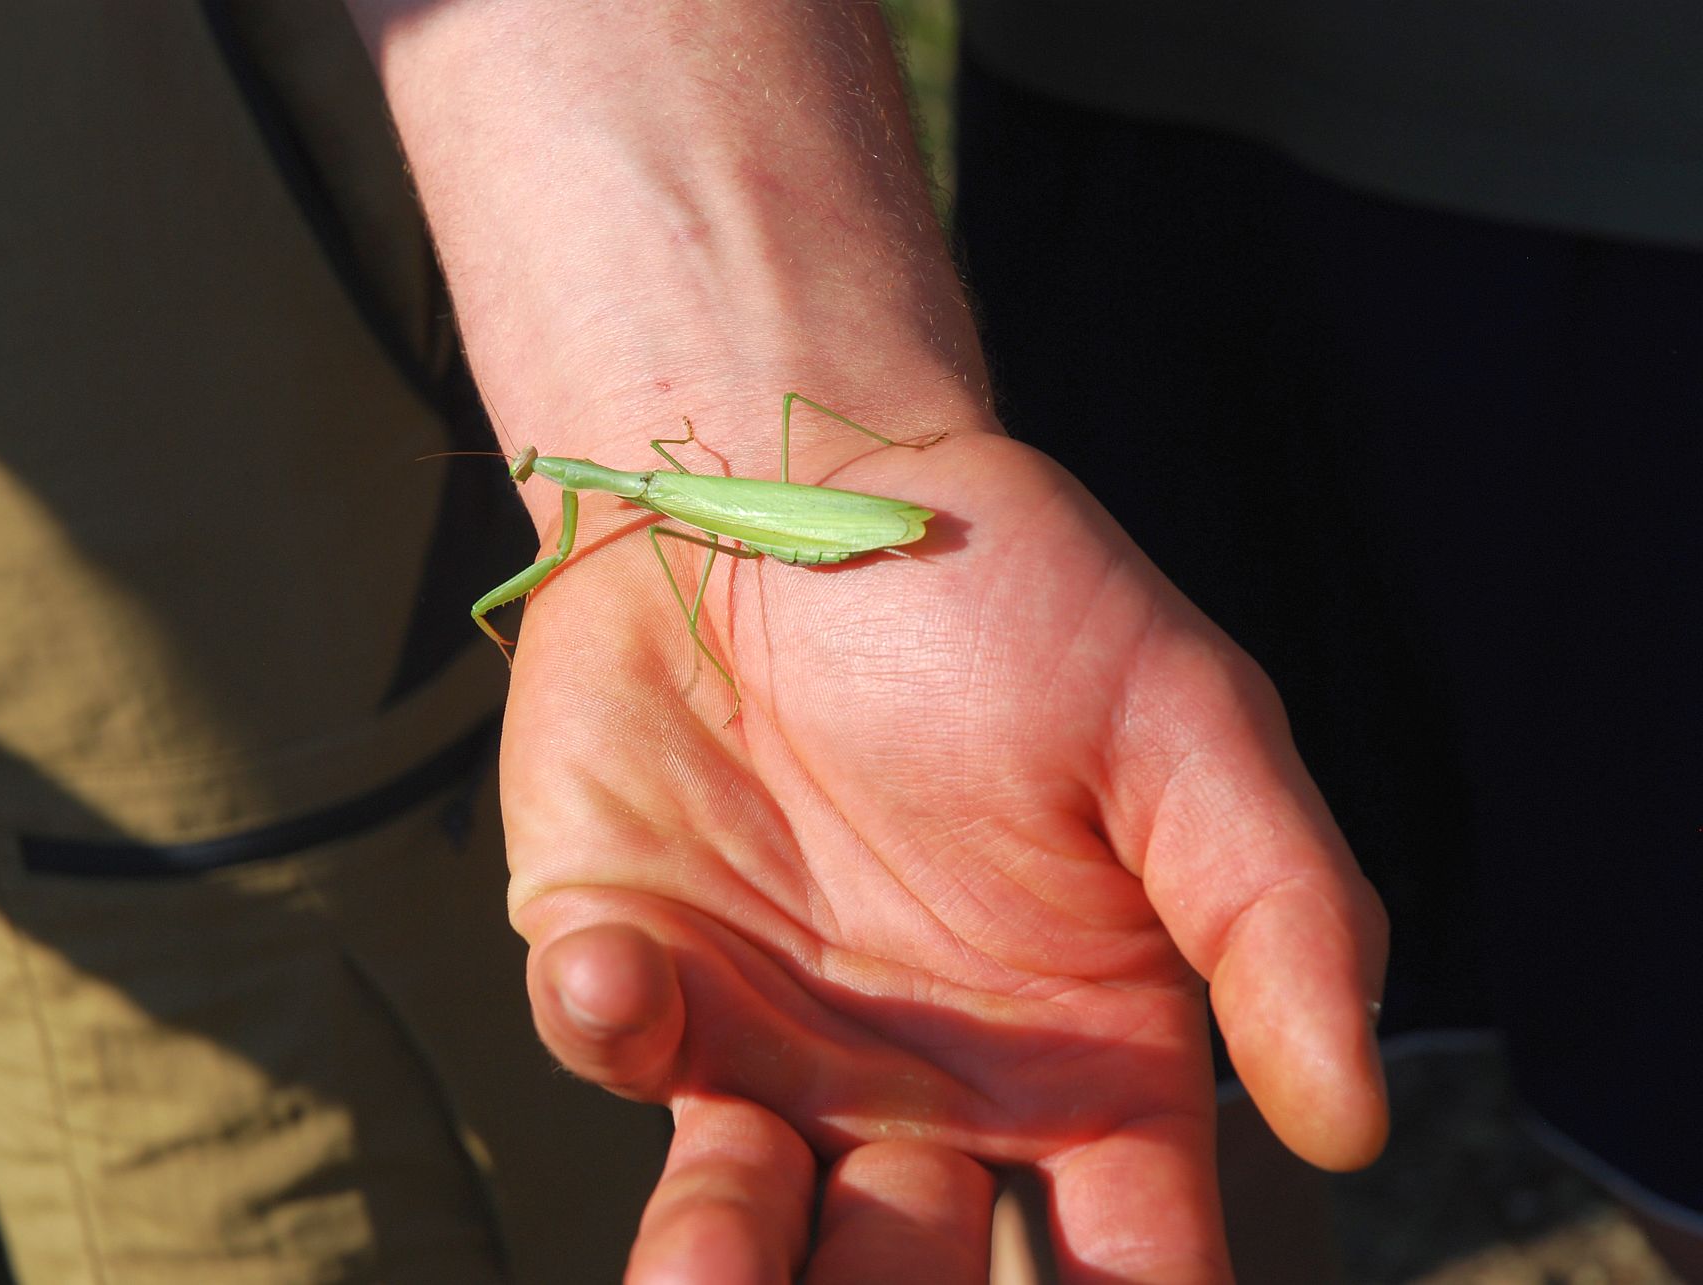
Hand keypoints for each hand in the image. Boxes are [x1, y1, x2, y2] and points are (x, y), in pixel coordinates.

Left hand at [499, 427, 1390, 1281]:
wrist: (807, 475)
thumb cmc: (1015, 596)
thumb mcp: (1188, 727)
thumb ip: (1279, 914)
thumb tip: (1354, 1123)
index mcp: (1084, 1059)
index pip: (1129, 1267)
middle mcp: (923, 1085)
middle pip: (913, 1280)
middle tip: (891, 1275)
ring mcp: (768, 1037)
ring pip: (744, 1225)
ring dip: (721, 1271)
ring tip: (713, 1280)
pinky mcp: (637, 961)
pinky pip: (613, 1046)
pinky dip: (612, 1031)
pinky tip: (627, 974)